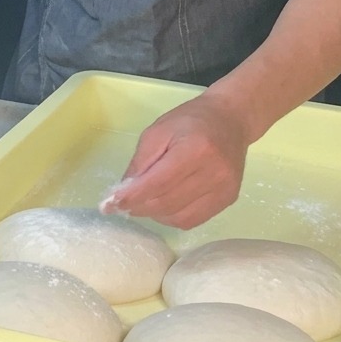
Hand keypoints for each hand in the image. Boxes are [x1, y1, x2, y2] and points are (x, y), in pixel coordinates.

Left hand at [101, 93, 250, 228]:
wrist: (231, 120)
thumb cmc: (190, 121)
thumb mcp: (157, 131)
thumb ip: (140, 162)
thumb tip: (123, 191)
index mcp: (195, 150)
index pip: (158, 183)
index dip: (132, 197)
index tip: (109, 205)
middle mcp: (213, 173)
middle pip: (166, 203)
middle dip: (138, 207)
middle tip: (120, 205)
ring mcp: (224, 189)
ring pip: (178, 217)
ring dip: (153, 215)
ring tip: (142, 203)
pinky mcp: (228, 199)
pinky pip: (192, 220)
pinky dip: (171, 218)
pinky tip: (162, 207)